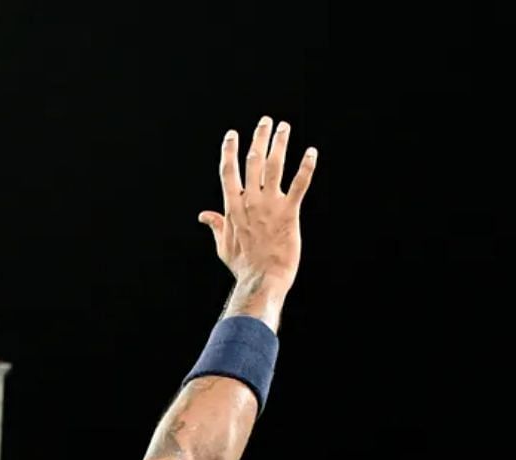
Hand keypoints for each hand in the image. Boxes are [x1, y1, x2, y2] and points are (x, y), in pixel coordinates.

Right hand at [198, 118, 315, 327]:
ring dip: (279, 143)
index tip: (232, 135)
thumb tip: (204, 215)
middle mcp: (250, 201)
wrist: (262, 281)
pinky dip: (306, 167)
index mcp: (233, 208)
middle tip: (265, 121)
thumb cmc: (243, 268)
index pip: (229, 171)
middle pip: (253, 161)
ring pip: (273, 166)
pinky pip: (299, 185)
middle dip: (258, 138)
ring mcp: (269, 205)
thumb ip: (217, 226)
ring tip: (284, 127)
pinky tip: (311, 152)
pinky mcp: (289, 213)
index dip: (230, 151)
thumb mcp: (224, 247)